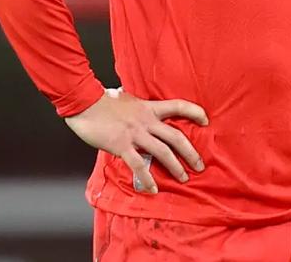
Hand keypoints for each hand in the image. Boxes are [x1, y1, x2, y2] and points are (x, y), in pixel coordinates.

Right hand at [65, 88, 207, 193]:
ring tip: (183, 178)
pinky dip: (147, 178)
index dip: (194, 112)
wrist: (84, 102)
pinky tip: (153, 189)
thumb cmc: (103, 102)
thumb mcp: (127, 101)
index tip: (206, 120)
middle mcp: (146, 121)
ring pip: (162, 151)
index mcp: (148, 108)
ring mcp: (135, 134)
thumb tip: (141, 114)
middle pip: (175, 136)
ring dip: (175, 166)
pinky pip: (139, 164)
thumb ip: (138, 109)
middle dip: (190, 152)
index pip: (178, 106)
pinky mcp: (122, 145)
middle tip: (199, 166)